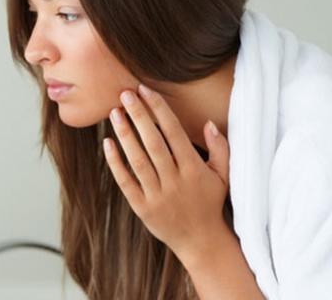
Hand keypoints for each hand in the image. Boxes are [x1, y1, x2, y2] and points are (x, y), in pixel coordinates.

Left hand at [103, 83, 230, 258]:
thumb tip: (208, 122)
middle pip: (153, 143)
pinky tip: (107, 143)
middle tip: (125, 94)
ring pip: (138, 160)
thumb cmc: (210, 203)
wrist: (201, 241)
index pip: (174, 132)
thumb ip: (220, 148)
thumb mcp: (223, 175)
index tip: (145, 90)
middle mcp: (175, 181)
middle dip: (139, 116)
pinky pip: (126, 182)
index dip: (158, 109)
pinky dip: (116, 163)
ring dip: (125, 134)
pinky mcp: (142, 208)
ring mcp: (158, 195)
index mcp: (194, 169)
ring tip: (115, 113)